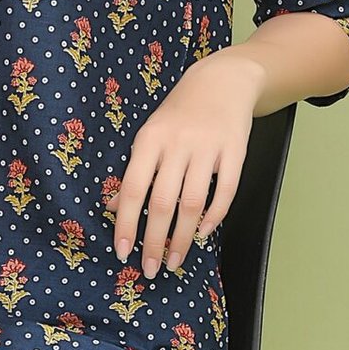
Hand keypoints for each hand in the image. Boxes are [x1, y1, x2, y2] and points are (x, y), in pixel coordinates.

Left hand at [108, 51, 262, 276]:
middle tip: (150, 269)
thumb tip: (113, 207)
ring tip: (175, 260)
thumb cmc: (178, 114)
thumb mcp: (150, 136)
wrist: (222, 80)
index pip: (132, 188)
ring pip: (193, 202)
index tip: (123, 253)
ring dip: (183, 237)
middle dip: (155, 241)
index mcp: (149, 140)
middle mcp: (177, 143)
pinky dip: (214, 216)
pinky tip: (203, 233)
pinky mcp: (235, 150)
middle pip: (163, 201)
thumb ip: (135, 171)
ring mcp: (208, 147)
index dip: (126, 223)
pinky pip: (225, 191)